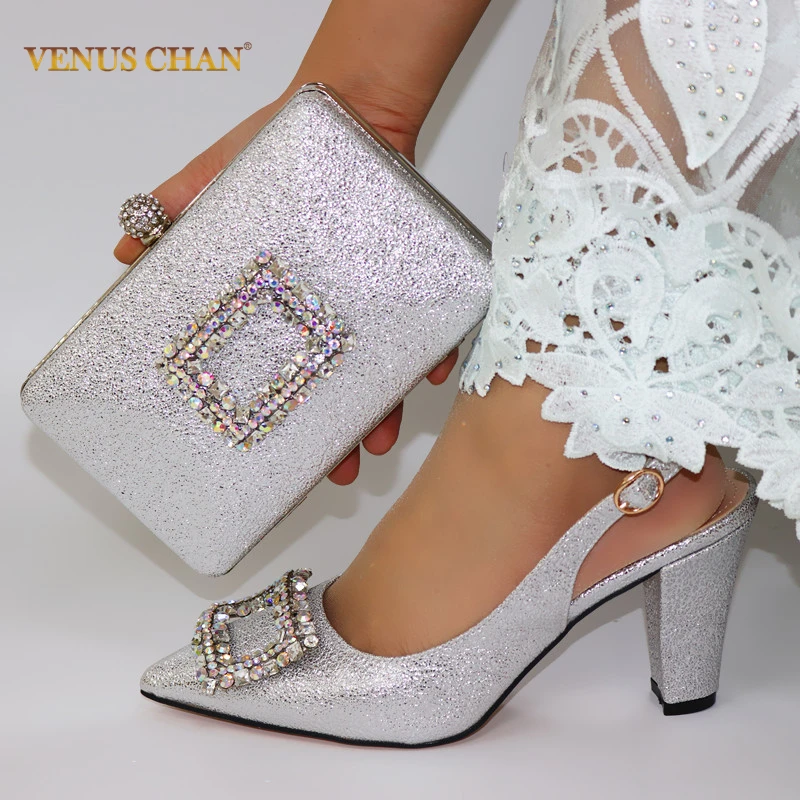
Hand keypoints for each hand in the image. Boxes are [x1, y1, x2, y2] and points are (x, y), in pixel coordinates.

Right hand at [114, 93, 458, 484]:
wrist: (350, 109)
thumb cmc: (277, 149)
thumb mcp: (213, 181)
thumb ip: (171, 214)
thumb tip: (123, 254)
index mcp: (279, 309)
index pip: (274, 373)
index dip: (277, 416)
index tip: (276, 456)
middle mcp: (323, 315)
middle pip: (330, 388)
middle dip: (335, 435)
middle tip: (341, 468)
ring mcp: (368, 303)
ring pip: (379, 372)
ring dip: (382, 411)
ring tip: (381, 439)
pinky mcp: (409, 281)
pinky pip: (427, 325)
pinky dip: (433, 350)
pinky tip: (432, 370)